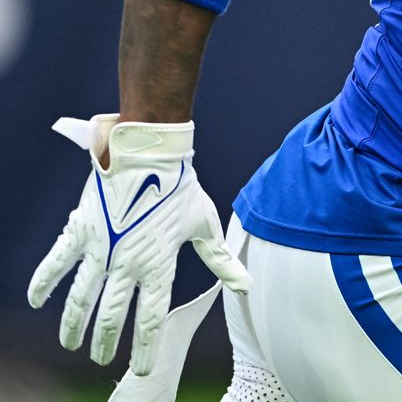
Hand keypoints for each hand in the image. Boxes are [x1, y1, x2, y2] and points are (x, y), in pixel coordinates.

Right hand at [27, 114, 249, 374]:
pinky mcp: (80, 231)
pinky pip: (56, 263)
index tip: (142, 368)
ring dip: (73, 324)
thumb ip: (220, 259)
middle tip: (101, 359)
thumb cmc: (181, 187)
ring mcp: (101, 249)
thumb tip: (245, 285)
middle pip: (112, 316)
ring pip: (81, 298)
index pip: (151, 318)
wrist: (150, 153)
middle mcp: (127, 263)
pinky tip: (36, 301)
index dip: (145, 347)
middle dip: (105, 343)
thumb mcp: (204, 224)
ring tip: (70, 344)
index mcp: (159, 265)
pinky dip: (43, 283)